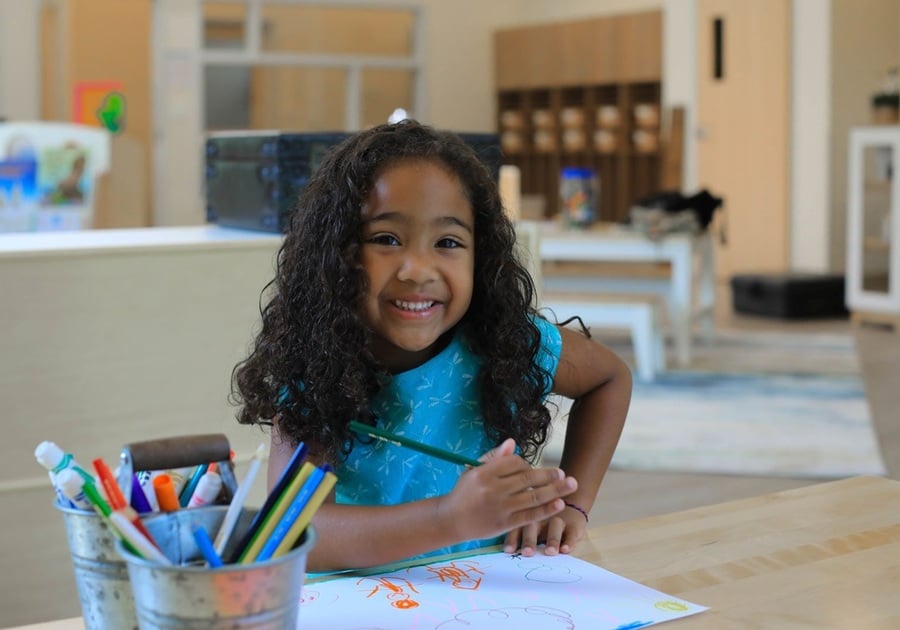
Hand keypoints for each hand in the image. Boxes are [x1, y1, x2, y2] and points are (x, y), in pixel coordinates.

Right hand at [437, 438, 577, 543]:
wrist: (450, 520)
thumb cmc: (464, 492)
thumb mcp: (473, 470)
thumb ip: (494, 457)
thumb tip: (512, 442)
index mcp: (484, 472)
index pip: (515, 463)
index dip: (527, 464)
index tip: (533, 469)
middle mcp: (493, 489)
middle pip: (528, 479)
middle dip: (549, 475)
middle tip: (564, 473)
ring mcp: (500, 507)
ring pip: (533, 497)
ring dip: (556, 490)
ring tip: (571, 485)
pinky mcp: (504, 524)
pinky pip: (529, 515)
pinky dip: (546, 510)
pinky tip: (559, 504)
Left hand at [502, 503, 588, 556]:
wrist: (569, 503)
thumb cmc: (541, 521)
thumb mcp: (529, 523)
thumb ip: (518, 535)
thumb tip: (506, 554)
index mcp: (526, 517)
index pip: (517, 528)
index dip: (512, 539)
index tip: (508, 551)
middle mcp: (541, 517)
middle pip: (534, 527)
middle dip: (530, 540)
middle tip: (527, 553)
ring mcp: (558, 519)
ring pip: (554, 528)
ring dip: (552, 540)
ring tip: (550, 552)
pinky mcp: (574, 525)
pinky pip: (572, 533)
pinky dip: (569, 542)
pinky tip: (566, 550)